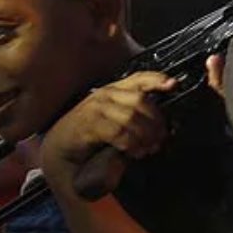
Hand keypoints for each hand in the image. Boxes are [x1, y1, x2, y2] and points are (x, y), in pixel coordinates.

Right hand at [39, 72, 174, 183]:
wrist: (58, 154)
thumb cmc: (89, 138)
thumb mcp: (116, 124)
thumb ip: (135, 118)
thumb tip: (163, 124)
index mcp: (113, 91)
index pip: (139, 79)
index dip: (157, 80)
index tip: (174, 85)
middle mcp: (104, 95)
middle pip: (141, 100)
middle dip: (156, 120)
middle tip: (161, 139)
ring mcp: (95, 108)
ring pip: (132, 116)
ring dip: (146, 134)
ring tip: (149, 148)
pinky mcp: (88, 125)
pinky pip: (118, 131)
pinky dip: (131, 143)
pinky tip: (134, 152)